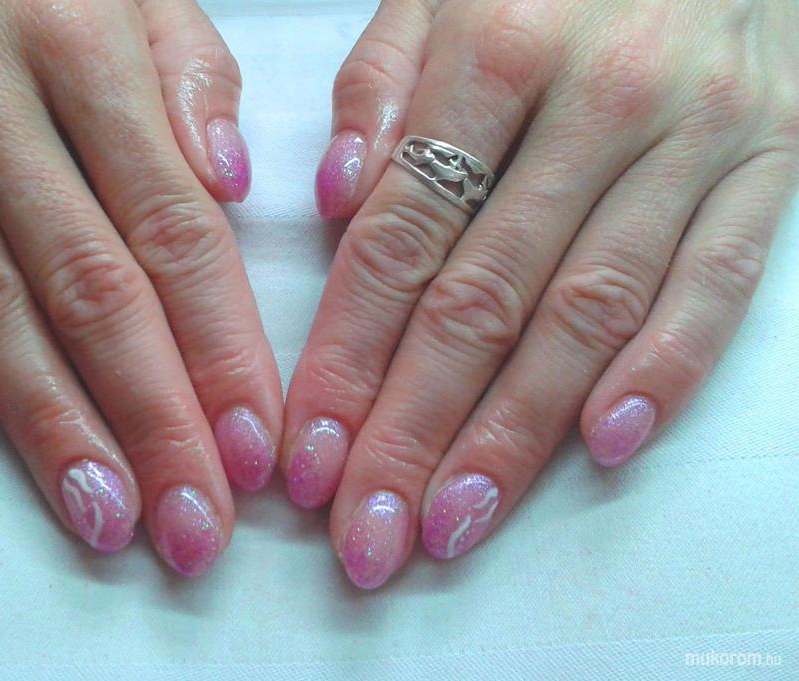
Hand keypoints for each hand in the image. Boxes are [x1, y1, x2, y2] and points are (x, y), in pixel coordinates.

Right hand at [0, 0, 281, 575]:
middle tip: (193, 520)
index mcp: (81, 42)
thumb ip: (191, 76)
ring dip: (47, 417)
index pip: (172, 228)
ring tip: (105, 511)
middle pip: (86, 285)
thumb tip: (232, 188)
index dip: (219, 349)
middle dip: (150, 419)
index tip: (252, 447)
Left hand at [287, 0, 798, 587]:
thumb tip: (331, 196)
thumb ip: (377, 84)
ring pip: (589, 315)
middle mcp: (598, 101)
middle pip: (483, 300)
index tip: (309, 456)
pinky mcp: (773, 164)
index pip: (399, 240)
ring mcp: (694, 138)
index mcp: (496, 50)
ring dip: (516, 434)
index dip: (346, 361)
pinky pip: (718, 285)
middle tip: (367, 532)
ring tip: (453, 522)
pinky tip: (600, 449)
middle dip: (414, 432)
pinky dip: (663, 371)